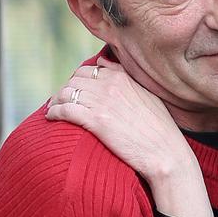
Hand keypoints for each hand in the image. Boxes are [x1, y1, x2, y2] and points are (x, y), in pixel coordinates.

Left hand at [48, 56, 213, 216]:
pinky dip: (54, 112)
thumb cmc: (160, 130)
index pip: (89, 69)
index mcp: (123, 76)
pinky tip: (51, 118)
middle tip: (60, 102)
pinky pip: (64, 110)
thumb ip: (125, 76)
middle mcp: (111, 84)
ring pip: (66, 93)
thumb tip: (103, 61)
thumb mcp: (147, 94)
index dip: (78, 80)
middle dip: (65, 90)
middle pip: (74, 80)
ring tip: (53, 110)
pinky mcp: (96, 121)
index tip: (75, 92)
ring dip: (56, 101)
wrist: (166, 154)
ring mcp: (102, 102)